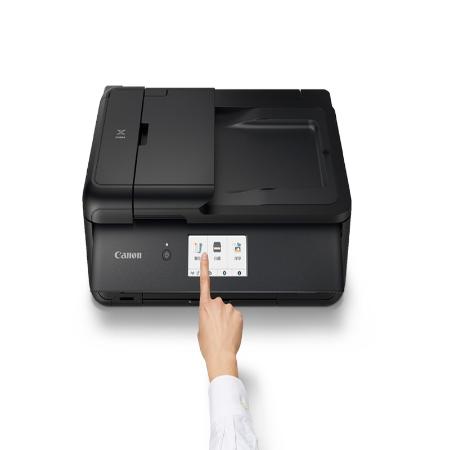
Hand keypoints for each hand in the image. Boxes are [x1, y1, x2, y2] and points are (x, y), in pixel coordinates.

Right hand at [197, 252, 242, 380]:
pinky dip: (234, 322)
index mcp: (204, 306)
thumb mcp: (200, 328)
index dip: (205, 267)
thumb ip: (205, 316)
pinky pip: (236, 316)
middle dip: (218, 312)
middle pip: (218, 303)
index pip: (204, 282)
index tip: (205, 256)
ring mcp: (229, 308)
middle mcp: (217, 304)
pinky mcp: (239, 314)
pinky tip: (230, 331)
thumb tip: (211, 317)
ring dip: (226, 318)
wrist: (220, 354)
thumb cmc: (209, 345)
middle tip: (216, 326)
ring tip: (223, 331)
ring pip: (228, 310)